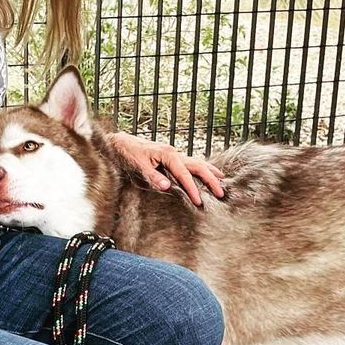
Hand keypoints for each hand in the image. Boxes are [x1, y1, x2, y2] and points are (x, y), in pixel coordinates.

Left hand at [107, 132, 224, 206]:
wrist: (122, 143)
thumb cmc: (129, 154)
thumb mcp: (138, 166)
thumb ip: (153, 176)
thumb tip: (167, 186)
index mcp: (167, 155)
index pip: (184, 173)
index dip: (192, 188)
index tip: (199, 201)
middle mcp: (174, 153)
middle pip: (198, 166)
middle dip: (210, 180)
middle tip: (221, 193)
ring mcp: (174, 155)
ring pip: (197, 163)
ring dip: (210, 172)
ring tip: (222, 181)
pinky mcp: (172, 158)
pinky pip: (191, 163)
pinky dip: (202, 169)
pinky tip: (208, 173)